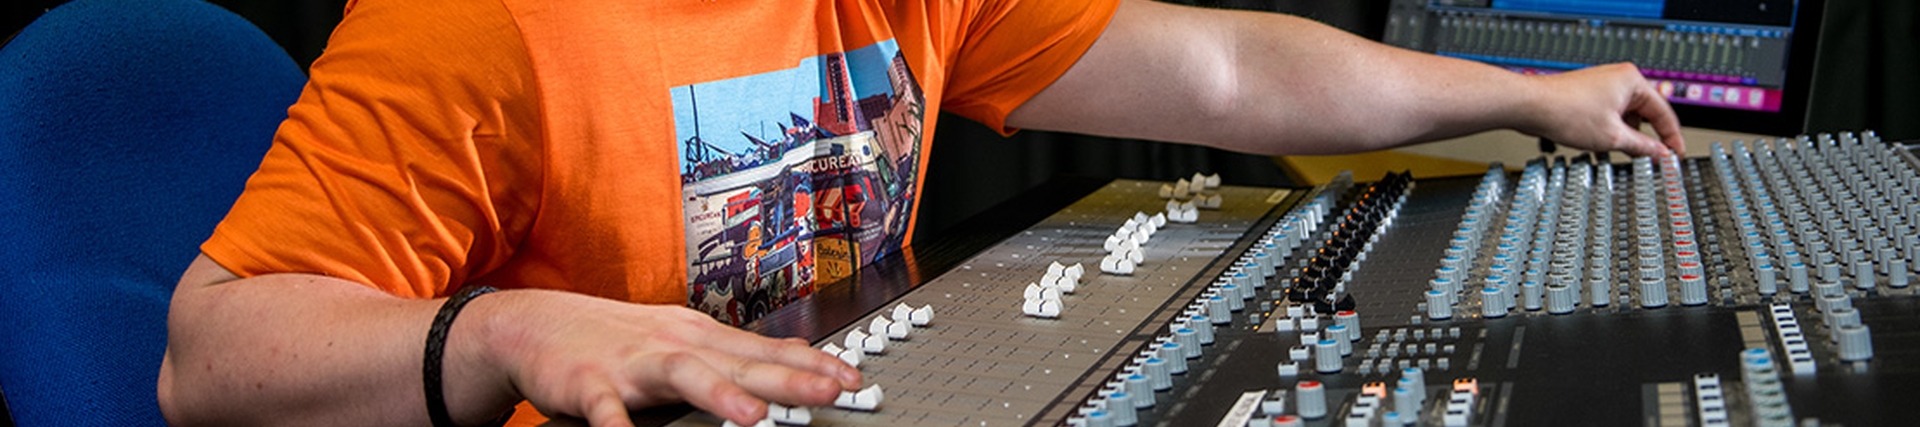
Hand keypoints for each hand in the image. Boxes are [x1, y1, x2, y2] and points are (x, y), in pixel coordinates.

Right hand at [477, 290, 860, 425]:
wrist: (535, 326)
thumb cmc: (617, 338)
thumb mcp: (685, 337)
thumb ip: (740, 351)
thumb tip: (800, 350)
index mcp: (700, 337)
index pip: (766, 351)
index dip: (812, 364)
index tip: (854, 378)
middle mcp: (673, 345)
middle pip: (739, 361)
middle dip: (788, 378)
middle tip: (831, 392)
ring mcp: (631, 363)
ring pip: (683, 375)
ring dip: (720, 395)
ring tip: (753, 417)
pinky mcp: (587, 384)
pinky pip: (606, 410)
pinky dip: (619, 425)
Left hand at [1522, 63, 1684, 156]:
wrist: (1528, 106)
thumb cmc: (1565, 112)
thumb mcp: (1613, 137)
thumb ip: (1642, 147)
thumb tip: (1660, 154)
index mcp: (1632, 81)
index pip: (1664, 112)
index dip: (1671, 137)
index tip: (1675, 154)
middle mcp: (1619, 78)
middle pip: (1644, 114)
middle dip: (1644, 138)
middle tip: (1648, 160)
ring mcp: (1602, 85)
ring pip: (1624, 117)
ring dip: (1623, 136)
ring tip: (1617, 153)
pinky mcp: (1587, 94)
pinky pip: (1607, 115)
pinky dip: (1607, 132)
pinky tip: (1599, 147)